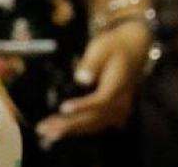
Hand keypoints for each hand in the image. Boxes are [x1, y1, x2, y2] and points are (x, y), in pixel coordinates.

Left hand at [35, 21, 150, 148]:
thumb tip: (80, 79)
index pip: (102, 100)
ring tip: (45, 131)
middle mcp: (121, 101)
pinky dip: (77, 127)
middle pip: (95, 118)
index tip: (63, 108)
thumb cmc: (113, 46)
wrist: (133, 49)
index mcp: (119, 85)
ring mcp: (118, 108)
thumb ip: (91, 63)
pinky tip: (58, 129)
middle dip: (69, 125)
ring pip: (93, 124)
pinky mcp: (112, 110)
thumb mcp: (102, 47)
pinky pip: (95, 123)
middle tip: (43, 128)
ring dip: (70, 129)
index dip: (83, 106)